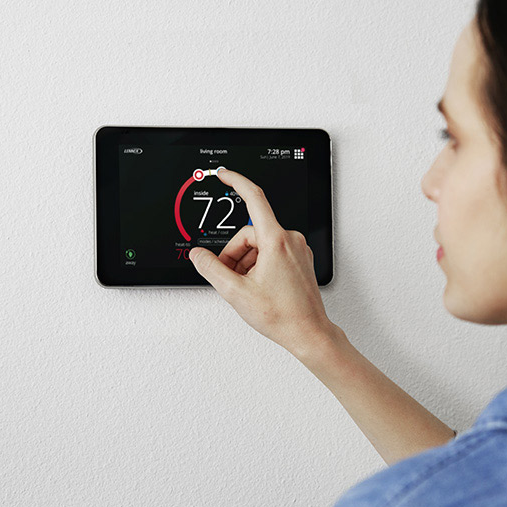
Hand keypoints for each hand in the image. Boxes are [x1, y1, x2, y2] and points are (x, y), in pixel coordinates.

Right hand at [189, 168, 334, 356]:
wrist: (308, 332)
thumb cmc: (282, 315)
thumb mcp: (236, 292)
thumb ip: (211, 269)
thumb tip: (198, 256)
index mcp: (276, 240)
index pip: (254, 198)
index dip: (236, 182)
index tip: (225, 174)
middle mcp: (290, 240)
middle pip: (249, 233)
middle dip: (234, 254)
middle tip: (230, 278)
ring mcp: (297, 250)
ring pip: (259, 245)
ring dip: (246, 262)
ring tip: (246, 287)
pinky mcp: (299, 259)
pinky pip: (271, 252)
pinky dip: (259, 265)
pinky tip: (257, 286)